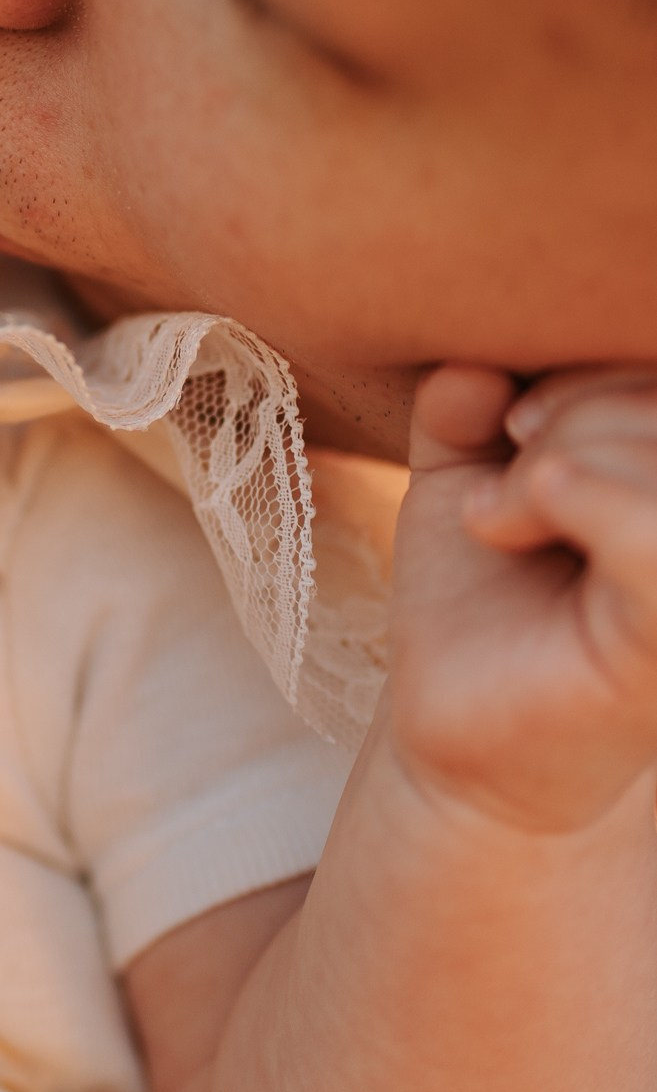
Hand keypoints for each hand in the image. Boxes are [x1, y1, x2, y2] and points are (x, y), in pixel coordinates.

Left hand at [389, 364, 656, 830]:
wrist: (454, 726)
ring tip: (495, 514)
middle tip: (499, 480)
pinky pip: (655, 534)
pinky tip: (504, 520)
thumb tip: (473, 365)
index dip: (588, 367)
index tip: (510, 417)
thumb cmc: (479, 598)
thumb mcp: (467, 472)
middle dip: (568, 411)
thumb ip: (473, 405)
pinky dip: (575, 494)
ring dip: (558, 453)